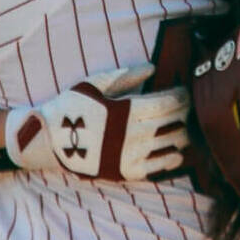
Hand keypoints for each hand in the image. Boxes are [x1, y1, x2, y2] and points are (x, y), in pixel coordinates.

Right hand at [4, 65, 191, 180]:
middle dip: (184, 113)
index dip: (180, 96)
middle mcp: (130, 134)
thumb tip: (152, 67)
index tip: (185, 92)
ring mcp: (128, 155)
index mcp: (123, 109)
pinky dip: (170, 160)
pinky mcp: (125, 171)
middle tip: (191, 107)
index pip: (165, 103)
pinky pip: (156, 168)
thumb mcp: (93, 84)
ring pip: (168, 145)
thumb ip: (125, 76)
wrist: (48, 140)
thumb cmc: (71, 108)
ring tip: (186, 128)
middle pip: (171, 122)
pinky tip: (176, 153)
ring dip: (181, 135)